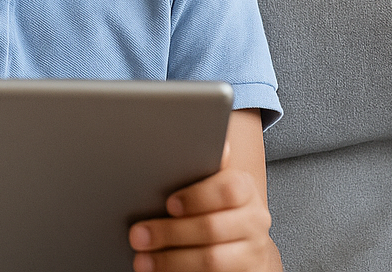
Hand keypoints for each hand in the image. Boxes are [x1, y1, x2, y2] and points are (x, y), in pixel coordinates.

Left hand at [128, 152, 276, 271]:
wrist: (247, 246)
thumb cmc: (217, 207)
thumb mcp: (211, 182)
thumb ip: (202, 164)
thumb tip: (199, 132)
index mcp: (244, 190)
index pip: (228, 189)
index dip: (197, 197)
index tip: (169, 204)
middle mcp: (255, 221)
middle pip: (212, 228)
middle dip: (169, 232)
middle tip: (137, 235)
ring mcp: (254, 252)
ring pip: (212, 260)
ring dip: (171, 260)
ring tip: (141, 259)